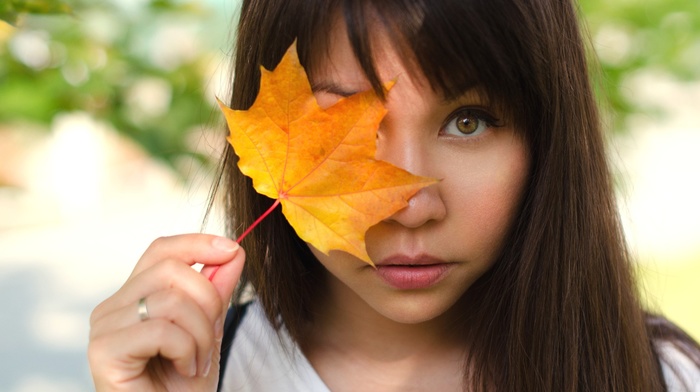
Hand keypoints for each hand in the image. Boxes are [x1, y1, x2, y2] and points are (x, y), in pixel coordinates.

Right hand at [88, 234, 244, 390]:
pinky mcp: (103, 351)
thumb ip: (216, 291)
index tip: (232, 250)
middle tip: (211, 339)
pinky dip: (186, 351)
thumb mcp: (208, 331)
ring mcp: (104, 328)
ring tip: (197, 362)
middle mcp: (111, 307)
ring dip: (200, 335)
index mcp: (133, 297)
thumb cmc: (182, 386)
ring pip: (171, 300)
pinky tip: (185, 370)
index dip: (197, 244)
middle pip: (170, 269)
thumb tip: (232, 251)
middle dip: (208, 301)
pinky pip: (161, 330)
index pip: (162, 250)